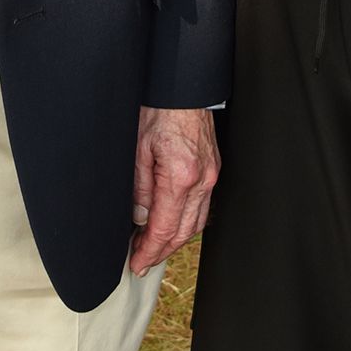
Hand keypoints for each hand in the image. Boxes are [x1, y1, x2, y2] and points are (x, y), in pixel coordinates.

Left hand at [129, 106, 218, 276]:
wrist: (182, 87)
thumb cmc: (159, 110)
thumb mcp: (138, 149)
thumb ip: (140, 188)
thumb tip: (139, 217)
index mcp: (180, 176)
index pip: (164, 228)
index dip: (149, 251)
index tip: (137, 263)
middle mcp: (202, 180)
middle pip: (183, 232)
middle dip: (161, 252)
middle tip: (142, 262)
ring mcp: (211, 175)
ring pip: (196, 223)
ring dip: (175, 240)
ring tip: (154, 248)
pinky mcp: (213, 169)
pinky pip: (203, 207)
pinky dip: (187, 222)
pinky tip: (173, 225)